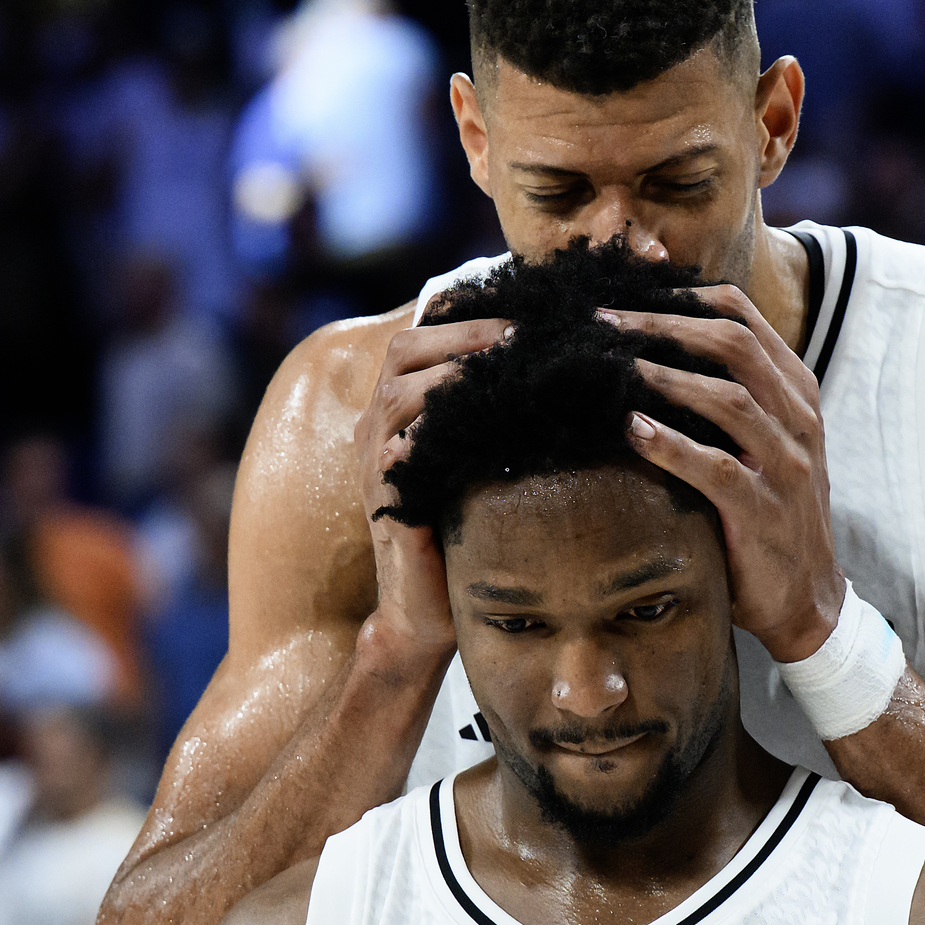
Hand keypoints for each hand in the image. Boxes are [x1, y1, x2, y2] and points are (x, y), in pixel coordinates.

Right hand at [353, 314, 506, 667]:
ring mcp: (375, 465)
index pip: (418, 339)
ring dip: (456, 371)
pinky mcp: (386, 501)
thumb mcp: (474, 465)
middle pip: (404, 351)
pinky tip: (490, 420)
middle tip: (522, 333)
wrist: (422, 611)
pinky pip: (403, 451)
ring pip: (400, 392)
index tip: (523, 313)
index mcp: (395, 414)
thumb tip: (548, 375)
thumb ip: (489, 421)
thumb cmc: (458, 535)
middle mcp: (376, 431)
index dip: (466, 319)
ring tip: (511, 364)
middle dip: (465, 334)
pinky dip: (441, 429)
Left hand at [600, 287, 843, 662]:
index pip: (741, 316)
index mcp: (795, 389)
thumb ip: (722, 393)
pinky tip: (631, 430)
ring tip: (609, 365)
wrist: (806, 595)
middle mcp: (798, 417)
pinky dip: (671, 445)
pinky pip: (717, 468)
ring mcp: (787, 464)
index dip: (681, 296)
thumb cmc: (766, 510)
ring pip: (729, 398)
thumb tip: (646, 347)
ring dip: (663, 376)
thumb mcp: (759, 440)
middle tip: (600, 320)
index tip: (624, 292)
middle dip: (662, 324)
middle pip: (732, 344)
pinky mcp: (765, 511)